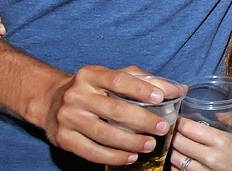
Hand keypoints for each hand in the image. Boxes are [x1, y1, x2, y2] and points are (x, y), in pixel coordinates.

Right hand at [44, 66, 172, 165]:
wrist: (52, 101)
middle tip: (162, 128)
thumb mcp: (116, 77)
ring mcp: (67, 117)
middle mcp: (77, 94)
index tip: (162, 98)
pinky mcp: (63, 138)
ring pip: (103, 133)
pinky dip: (113, 156)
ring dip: (130, 142)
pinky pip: (90, 151)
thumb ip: (146, 81)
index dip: (140, 89)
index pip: (118, 79)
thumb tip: (179, 89)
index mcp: (91, 74)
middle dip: (142, 121)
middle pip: (114, 109)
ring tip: (150, 145)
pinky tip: (130, 157)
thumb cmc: (95, 89)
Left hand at [169, 115, 231, 170]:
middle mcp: (210, 157)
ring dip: (174, 149)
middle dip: (174, 133)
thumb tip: (216, 111)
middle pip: (178, 142)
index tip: (180, 117)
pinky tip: (183, 157)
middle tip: (175, 128)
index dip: (180, 121)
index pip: (188, 128)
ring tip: (177, 142)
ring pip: (175, 159)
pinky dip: (177, 164)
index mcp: (221, 140)